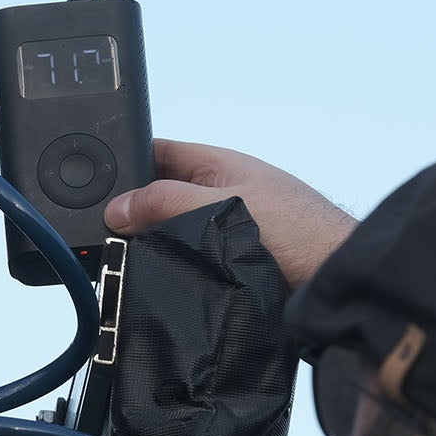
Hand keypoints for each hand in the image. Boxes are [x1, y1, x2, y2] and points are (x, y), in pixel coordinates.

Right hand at [105, 139, 357, 287]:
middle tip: (105, 235)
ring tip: (126, 262)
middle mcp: (221, 193)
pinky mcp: (235, 264)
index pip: (158, 152)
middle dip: (135, 212)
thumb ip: (167, 202)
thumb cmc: (301, 230)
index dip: (126, 162)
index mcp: (219, 165)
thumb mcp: (222, 206)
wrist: (339, 279)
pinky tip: (159, 283)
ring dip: (153, 246)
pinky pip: (191, 260)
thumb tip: (118, 208)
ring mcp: (229, 229)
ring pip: (174, 232)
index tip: (96, 188)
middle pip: (161, 197)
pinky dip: (174, 269)